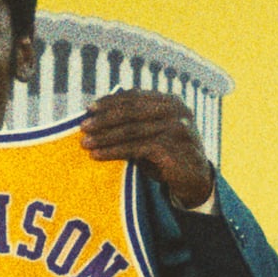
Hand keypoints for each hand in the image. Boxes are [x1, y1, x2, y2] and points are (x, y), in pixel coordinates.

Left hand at [80, 90, 214, 209]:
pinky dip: (113, 151)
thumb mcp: (153, 133)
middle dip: (104, 118)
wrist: (194, 179)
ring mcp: (176, 128)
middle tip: (83, 126)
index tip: (89, 108)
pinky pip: (135, 148)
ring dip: (105, 137)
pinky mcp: (171, 148)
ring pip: (131, 130)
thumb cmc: (168, 155)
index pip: (136, 96)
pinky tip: (98, 155)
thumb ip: (135, 122)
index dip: (111, 101)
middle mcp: (176, 111)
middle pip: (132, 111)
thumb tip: (97, 116)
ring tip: (85, 143)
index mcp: (171, 101)